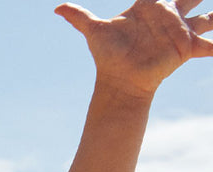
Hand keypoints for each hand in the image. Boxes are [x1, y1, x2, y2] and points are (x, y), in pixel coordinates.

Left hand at [56, 0, 212, 97]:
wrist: (119, 81)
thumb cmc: (108, 55)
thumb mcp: (95, 32)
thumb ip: (79, 17)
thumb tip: (56, 9)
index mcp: (150, 5)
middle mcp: (168, 15)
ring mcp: (179, 31)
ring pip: (207, 17)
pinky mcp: (187, 48)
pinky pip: (208, 45)